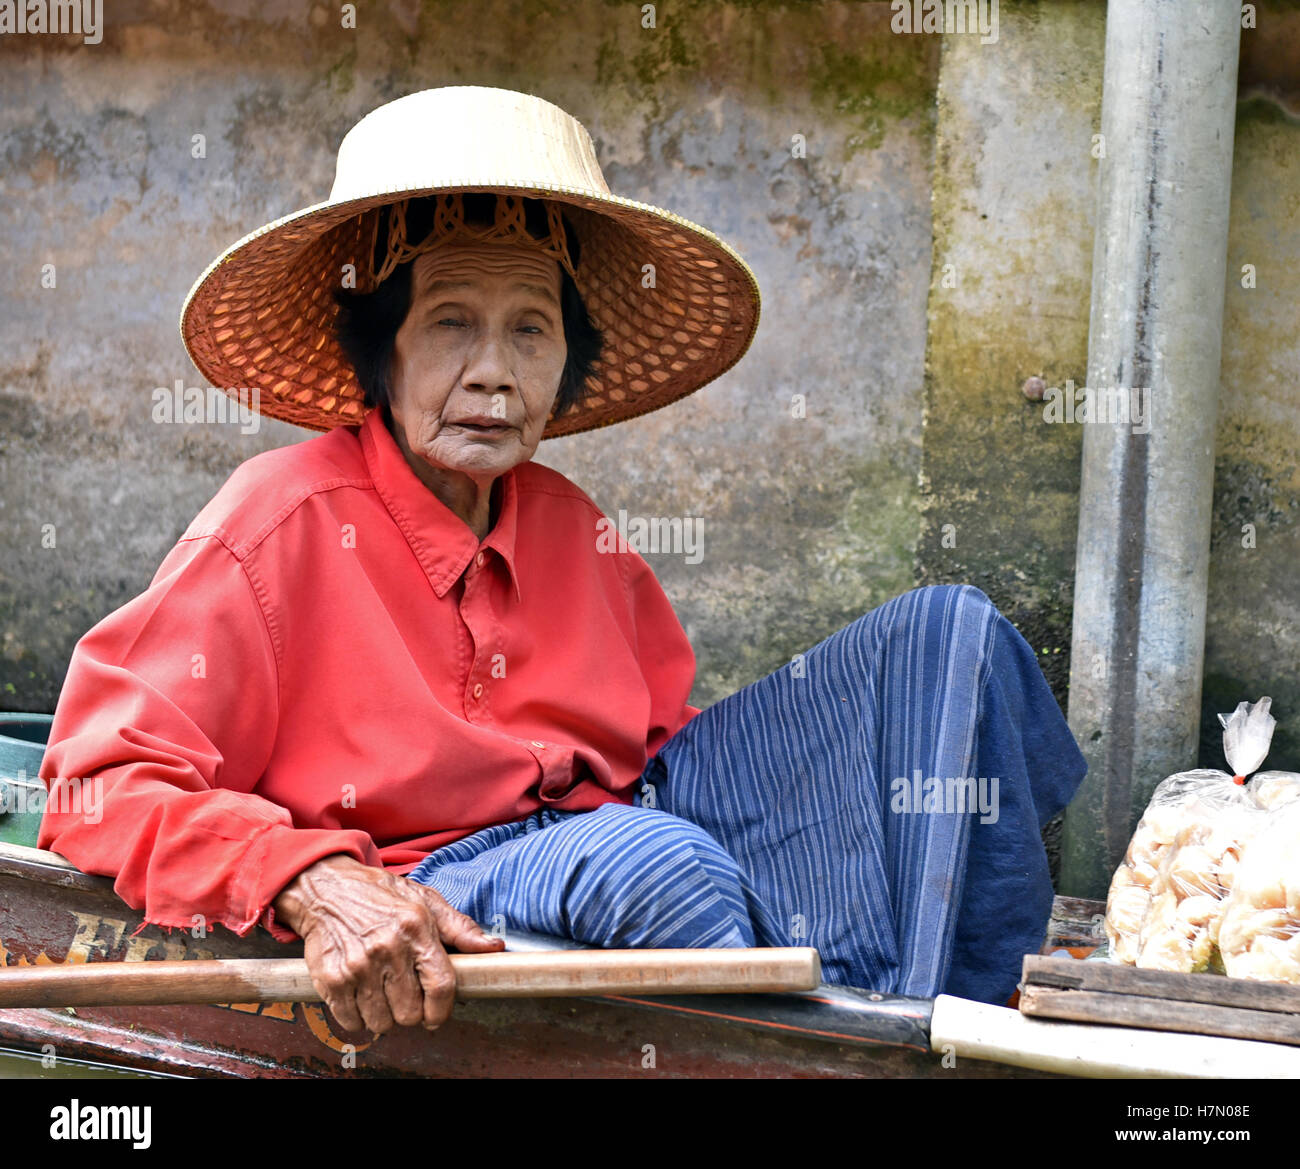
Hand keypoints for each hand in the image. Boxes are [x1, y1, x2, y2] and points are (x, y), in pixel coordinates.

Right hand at [271, 854, 504, 1034]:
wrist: (325, 888)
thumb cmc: (379, 895)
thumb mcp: (424, 901)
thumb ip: (460, 928)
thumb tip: (494, 948)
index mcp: (416, 928)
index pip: (441, 986)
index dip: (442, 1010)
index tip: (437, 1015)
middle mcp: (387, 948)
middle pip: (411, 1012)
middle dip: (411, 1011)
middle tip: (404, 995)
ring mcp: (358, 965)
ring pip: (382, 1022)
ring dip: (384, 1015)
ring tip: (381, 991)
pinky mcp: (331, 979)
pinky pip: (351, 1022)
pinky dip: (357, 1017)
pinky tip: (360, 994)